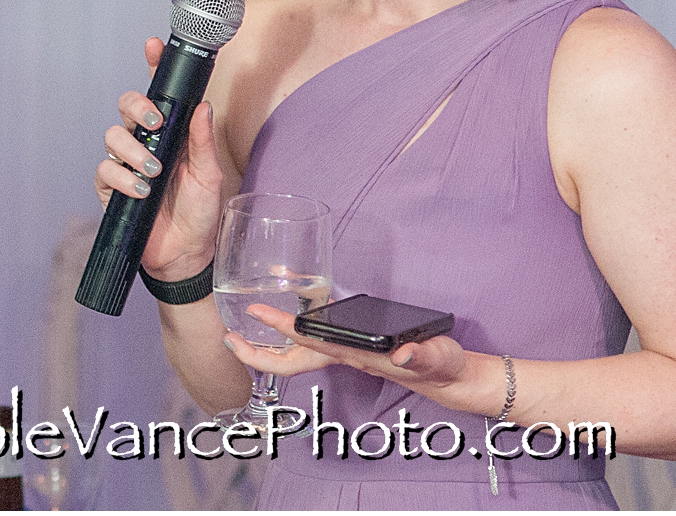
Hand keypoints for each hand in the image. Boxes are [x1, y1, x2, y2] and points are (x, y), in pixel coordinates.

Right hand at [92, 37, 225, 282]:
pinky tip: (141, 191)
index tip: (152, 45)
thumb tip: (202, 106)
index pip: (158, 93)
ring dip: (133, 150)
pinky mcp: (111, 188)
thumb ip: (202, 141)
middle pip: (126, 105)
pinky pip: (106, 171)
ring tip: (153, 171)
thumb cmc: (200, 213)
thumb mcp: (209, 175)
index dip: (152, 66)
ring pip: (112, 135)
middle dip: (137, 107)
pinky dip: (123, 179)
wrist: (186, 255)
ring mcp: (125, 164)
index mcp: (170, 133)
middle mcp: (144, 142)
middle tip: (155, 123)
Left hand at [226, 303, 471, 391]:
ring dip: (267, 342)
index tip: (256, 313)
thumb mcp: (436, 358)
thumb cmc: (439, 364)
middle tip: (228, 337)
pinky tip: (284, 299)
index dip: (282, 329)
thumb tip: (402, 353)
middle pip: (290, 362)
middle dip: (256, 355)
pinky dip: (290, 324)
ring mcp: (343, 353)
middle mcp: (343, 357)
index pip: (311, 344)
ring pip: (295, 352)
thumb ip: (421, 355)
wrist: (446, 375)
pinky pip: (310, 337)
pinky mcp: (348, 345)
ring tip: (242, 322)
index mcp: (358, 356)